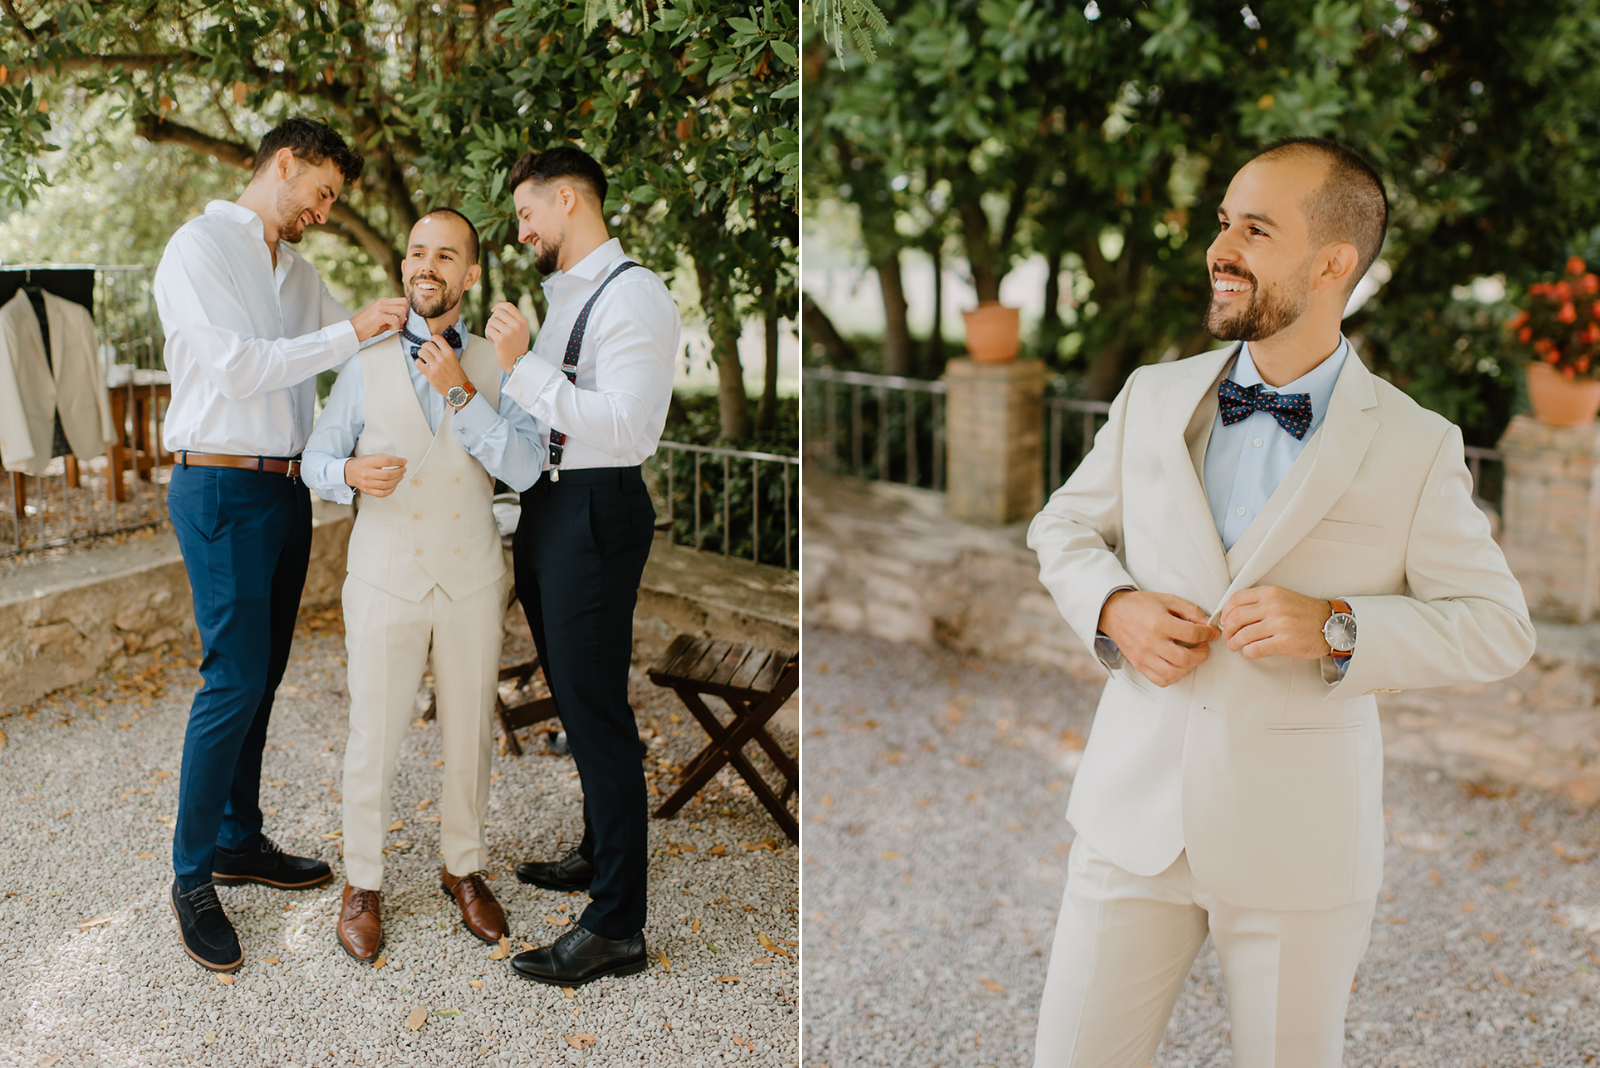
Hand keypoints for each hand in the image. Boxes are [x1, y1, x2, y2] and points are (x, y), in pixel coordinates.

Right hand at [344, 454, 406, 496]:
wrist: (350, 472)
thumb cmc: (362, 464)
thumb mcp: (371, 456)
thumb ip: (384, 458)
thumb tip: (400, 461)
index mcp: (368, 462)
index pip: (386, 461)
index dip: (398, 461)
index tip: (403, 461)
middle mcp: (367, 473)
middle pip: (388, 474)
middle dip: (399, 471)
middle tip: (403, 469)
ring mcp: (367, 483)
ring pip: (386, 484)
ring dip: (397, 480)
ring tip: (400, 476)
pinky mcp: (368, 491)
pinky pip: (382, 493)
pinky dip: (391, 489)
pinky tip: (394, 484)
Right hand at [349, 297, 410, 341]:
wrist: (354, 329)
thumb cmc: (369, 326)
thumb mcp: (383, 320)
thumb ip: (394, 318)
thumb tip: (406, 322)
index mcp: (385, 301)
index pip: (403, 300)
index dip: (407, 311)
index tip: (403, 320)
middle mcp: (383, 302)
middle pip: (405, 303)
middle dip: (406, 315)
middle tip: (400, 323)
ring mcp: (381, 308)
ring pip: (401, 310)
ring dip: (401, 321)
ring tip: (393, 326)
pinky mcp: (379, 315)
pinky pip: (395, 319)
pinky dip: (395, 326)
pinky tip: (390, 329)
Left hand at [412, 336, 470, 395]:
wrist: (458, 389)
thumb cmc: (456, 376)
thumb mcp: (454, 360)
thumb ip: (445, 353)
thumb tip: (434, 347)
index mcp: (449, 353)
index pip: (437, 338)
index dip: (432, 339)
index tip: (431, 341)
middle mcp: (442, 358)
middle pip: (427, 345)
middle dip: (424, 347)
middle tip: (425, 350)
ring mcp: (436, 366)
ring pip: (422, 352)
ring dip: (420, 354)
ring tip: (423, 357)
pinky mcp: (430, 374)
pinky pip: (418, 364)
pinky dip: (418, 363)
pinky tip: (421, 364)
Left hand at [485, 301, 529, 371]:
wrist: (517, 361)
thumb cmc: (516, 345)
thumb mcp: (521, 330)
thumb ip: (513, 319)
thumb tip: (497, 308)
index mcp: (522, 322)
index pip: (508, 306)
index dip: (498, 306)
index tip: (493, 310)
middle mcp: (517, 326)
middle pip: (498, 312)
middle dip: (493, 319)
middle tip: (495, 328)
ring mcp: (509, 332)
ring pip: (491, 321)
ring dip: (490, 328)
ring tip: (495, 335)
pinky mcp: (501, 339)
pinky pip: (488, 330)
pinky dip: (488, 334)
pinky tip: (494, 340)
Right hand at [1099, 590, 1221, 687]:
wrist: (1113, 612)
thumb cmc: (1138, 605)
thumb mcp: (1167, 600)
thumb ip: (1189, 610)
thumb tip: (1206, 623)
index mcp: (1159, 623)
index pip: (1193, 634)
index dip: (1208, 634)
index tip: (1211, 633)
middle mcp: (1151, 642)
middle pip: (1186, 658)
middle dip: (1202, 654)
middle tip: (1204, 648)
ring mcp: (1144, 656)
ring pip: (1174, 673)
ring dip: (1189, 668)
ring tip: (1191, 658)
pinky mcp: (1139, 664)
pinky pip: (1160, 680)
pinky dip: (1173, 677)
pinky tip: (1177, 666)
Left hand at [1217, 586, 1332, 660]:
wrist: (1331, 624)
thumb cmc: (1306, 613)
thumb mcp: (1282, 597)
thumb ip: (1261, 602)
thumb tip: (1234, 613)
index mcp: (1270, 593)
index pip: (1236, 599)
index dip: (1225, 612)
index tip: (1224, 620)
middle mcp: (1273, 606)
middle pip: (1235, 618)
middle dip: (1227, 629)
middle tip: (1228, 636)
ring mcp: (1279, 624)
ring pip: (1243, 635)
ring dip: (1234, 643)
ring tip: (1235, 646)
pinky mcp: (1285, 642)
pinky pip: (1255, 649)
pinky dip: (1248, 652)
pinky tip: (1249, 652)